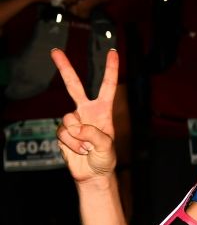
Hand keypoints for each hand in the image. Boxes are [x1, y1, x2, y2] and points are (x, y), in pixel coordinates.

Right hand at [51, 48, 118, 182]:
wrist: (92, 174)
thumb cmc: (105, 159)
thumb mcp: (107, 146)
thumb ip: (94, 134)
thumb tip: (76, 127)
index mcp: (103, 110)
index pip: (108, 86)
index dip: (110, 69)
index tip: (113, 52)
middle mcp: (86, 111)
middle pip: (74, 85)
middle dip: (64, 67)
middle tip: (55, 51)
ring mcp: (73, 120)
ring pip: (68, 119)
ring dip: (77, 137)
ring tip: (87, 148)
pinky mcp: (62, 131)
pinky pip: (62, 133)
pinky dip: (70, 144)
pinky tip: (78, 150)